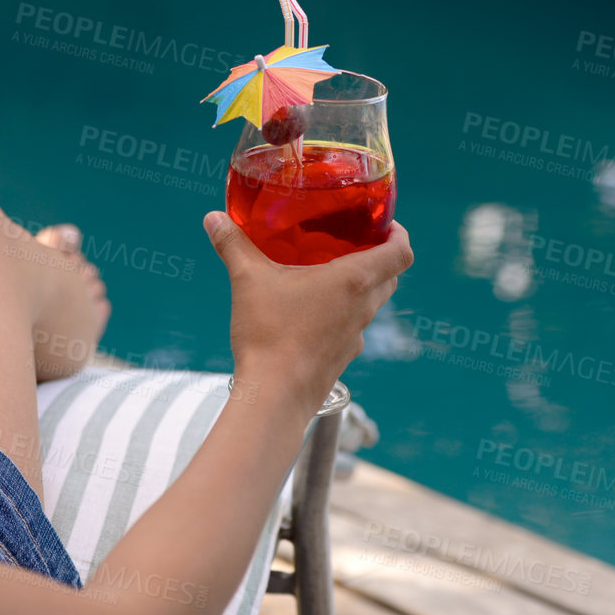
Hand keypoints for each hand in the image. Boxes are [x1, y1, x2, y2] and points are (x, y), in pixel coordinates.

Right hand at [203, 212, 413, 411]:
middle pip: (390, 276)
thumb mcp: (248, 280)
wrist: (274, 396)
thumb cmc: (269, 335)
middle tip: (352, 242)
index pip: (401, 252)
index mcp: (354, 280)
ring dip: (359, 286)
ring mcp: (356, 335)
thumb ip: (233, 245)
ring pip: (372, 303)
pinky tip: (311, 312)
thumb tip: (214, 218)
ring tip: (327, 274)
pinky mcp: (343, 356)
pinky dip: (342, 313)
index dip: (399, 233)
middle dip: (378, 256)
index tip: (384, 223)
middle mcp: (363, 307)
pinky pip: (352, 327)